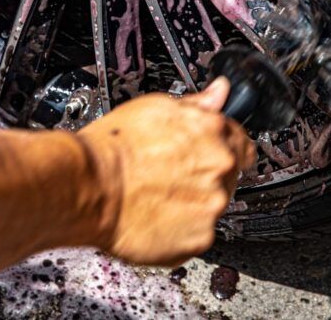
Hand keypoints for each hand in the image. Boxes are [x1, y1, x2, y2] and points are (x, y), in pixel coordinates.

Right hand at [77, 78, 255, 266]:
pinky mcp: (199, 238)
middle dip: (202, 175)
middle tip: (168, 174)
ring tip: (156, 195)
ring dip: (192, 202)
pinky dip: (180, 228)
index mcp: (213, 132)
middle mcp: (219, 168)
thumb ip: (196, 104)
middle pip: (226, 175)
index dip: (221, 147)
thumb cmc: (112, 148)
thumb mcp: (154, 108)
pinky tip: (156, 214)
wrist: (88, 187)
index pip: (242, 141)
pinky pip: (197, 233)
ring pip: (211, 204)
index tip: (205, 153)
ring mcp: (212, 206)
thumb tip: (219, 92)